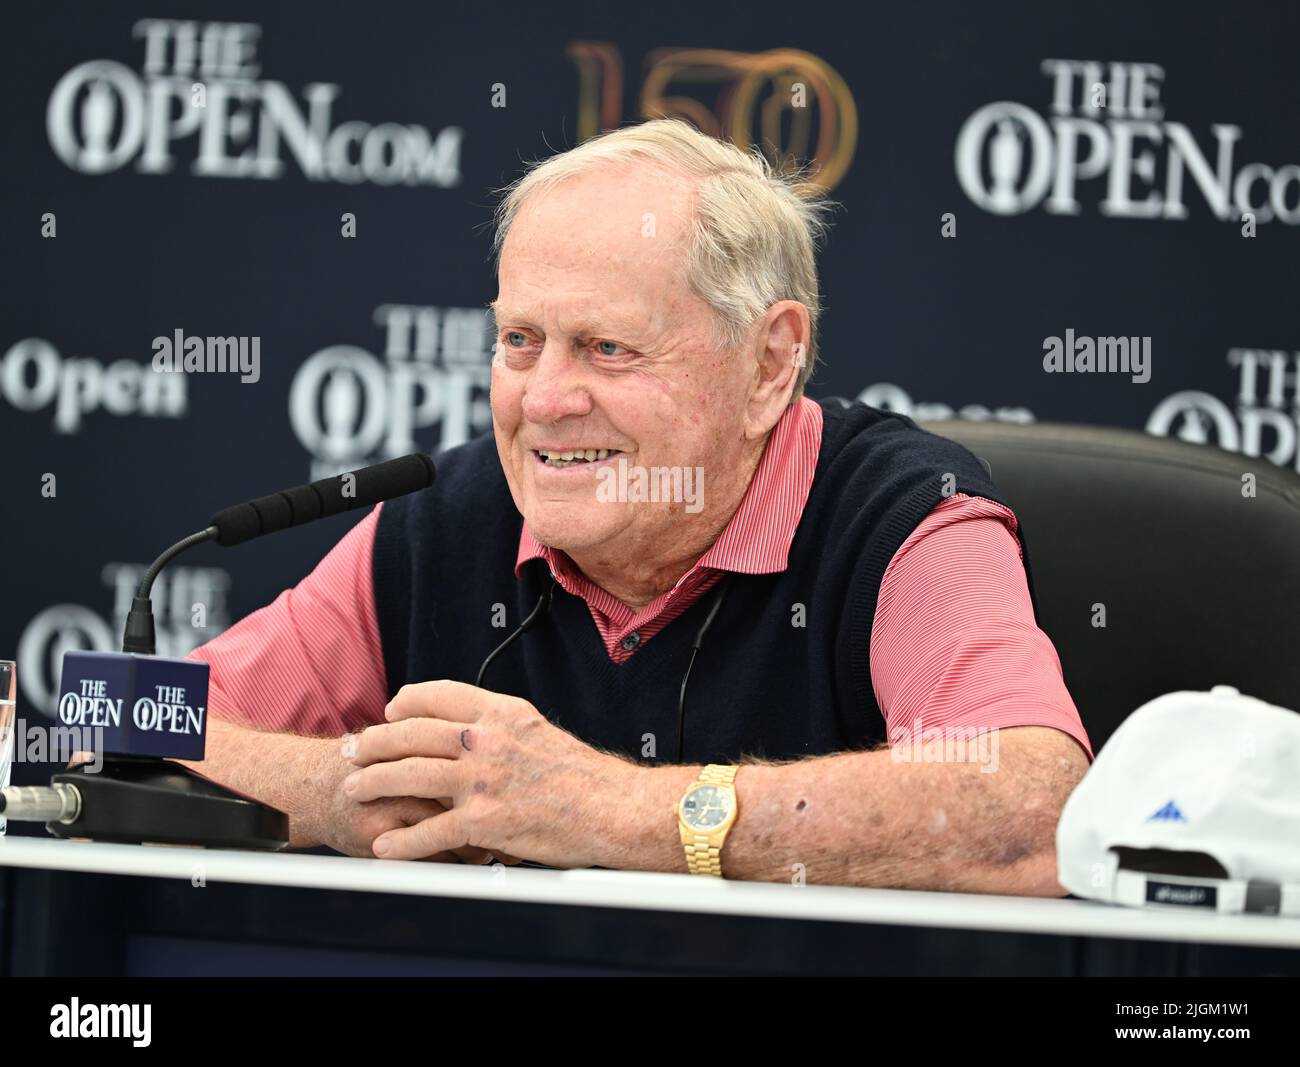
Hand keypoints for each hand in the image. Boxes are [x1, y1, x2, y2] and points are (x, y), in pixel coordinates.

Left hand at [343, 680, 640, 863]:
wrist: (612, 807)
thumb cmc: (583, 776)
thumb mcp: (538, 731)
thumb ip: (501, 729)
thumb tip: (474, 731)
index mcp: (501, 713)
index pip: (438, 695)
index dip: (405, 703)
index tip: (389, 712)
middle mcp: (486, 739)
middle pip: (411, 732)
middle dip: (373, 741)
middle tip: (352, 749)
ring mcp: (482, 779)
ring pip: (409, 775)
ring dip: (373, 782)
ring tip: (353, 789)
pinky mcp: (484, 820)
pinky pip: (430, 831)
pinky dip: (402, 842)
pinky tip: (386, 846)